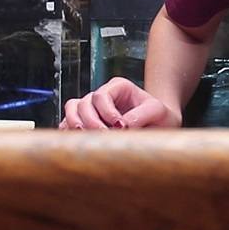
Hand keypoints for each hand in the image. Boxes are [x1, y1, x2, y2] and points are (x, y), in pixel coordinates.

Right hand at [59, 78, 178, 130]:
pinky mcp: (86, 122)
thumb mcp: (158, 112)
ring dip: (76, 125)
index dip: (106, 112)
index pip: (101, 95)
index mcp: (118, 87)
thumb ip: (142, 115)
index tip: (120, 127)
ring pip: (72, 109)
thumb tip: (122, 126)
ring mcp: (92, 108)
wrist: (160, 125)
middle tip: (105, 137)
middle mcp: (102, 96)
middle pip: (84, 103)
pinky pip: (68, 123)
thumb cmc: (160, 116)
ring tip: (88, 139)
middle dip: (92, 122)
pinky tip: (78, 142)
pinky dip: (69, 131)